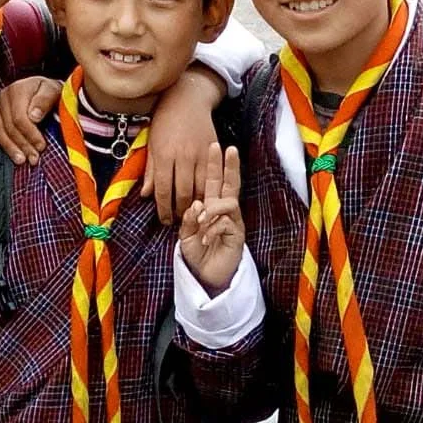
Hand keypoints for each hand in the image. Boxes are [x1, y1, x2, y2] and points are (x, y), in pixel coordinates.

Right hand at [0, 77, 59, 165]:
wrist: (44, 90)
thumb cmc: (49, 92)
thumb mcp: (54, 91)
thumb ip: (45, 100)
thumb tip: (34, 116)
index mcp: (18, 90)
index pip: (20, 118)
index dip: (31, 135)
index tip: (41, 146)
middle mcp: (3, 96)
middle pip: (9, 127)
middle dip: (23, 145)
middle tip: (34, 158)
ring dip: (9, 147)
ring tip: (20, 160)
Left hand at [143, 66, 227, 223]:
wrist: (187, 99)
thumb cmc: (164, 120)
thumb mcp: (152, 143)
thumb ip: (150, 170)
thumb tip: (146, 194)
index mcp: (164, 154)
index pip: (163, 190)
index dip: (163, 209)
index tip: (163, 220)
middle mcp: (183, 156)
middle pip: (184, 193)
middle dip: (180, 211)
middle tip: (177, 221)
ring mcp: (200, 154)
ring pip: (201, 188)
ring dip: (196, 205)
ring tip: (191, 214)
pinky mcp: (212, 152)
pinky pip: (212, 178)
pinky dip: (209, 191)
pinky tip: (204, 198)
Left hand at [179, 144, 245, 294]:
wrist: (206, 277)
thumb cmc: (197, 254)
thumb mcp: (186, 234)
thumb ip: (189, 219)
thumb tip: (197, 204)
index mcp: (211, 207)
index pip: (213, 182)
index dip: (214, 165)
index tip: (214, 146)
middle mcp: (224, 211)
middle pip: (230, 183)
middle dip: (229, 165)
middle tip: (228, 148)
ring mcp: (233, 222)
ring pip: (229, 201)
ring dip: (212, 208)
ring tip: (201, 222)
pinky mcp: (237, 234)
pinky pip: (227, 222)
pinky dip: (213, 228)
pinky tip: (205, 239)